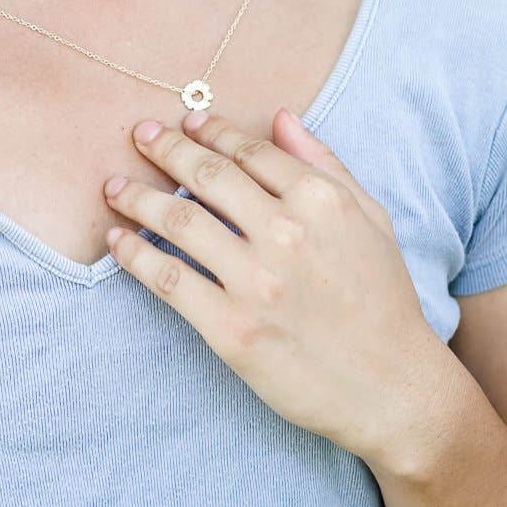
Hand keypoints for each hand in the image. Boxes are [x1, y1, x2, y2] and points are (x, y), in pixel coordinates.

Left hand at [103, 107, 440, 469]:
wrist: (392, 388)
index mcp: (321, 200)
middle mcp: (285, 233)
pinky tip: (117, 241)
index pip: (250, 151)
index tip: (186, 124)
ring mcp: (255, 282)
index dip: (212, 132)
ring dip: (138, 197)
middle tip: (139, 137)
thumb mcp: (371, 218)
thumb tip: (280, 118)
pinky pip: (166, 278)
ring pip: (178, 220)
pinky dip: (133, 254)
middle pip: (207, 176)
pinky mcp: (230, 328)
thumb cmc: (384, 301)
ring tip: (114, 188)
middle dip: (166, 149)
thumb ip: (325, 163)